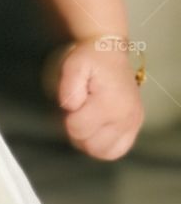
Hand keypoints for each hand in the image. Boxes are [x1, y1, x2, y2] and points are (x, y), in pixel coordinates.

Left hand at [49, 37, 144, 160]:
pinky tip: (96, 130)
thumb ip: (68, 88)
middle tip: (76, 113)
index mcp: (109, 104)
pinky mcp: (136, 124)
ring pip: (104, 152)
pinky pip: (118, 149)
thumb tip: (70, 109)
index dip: (67, 119)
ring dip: (90, 142)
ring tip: (85, 122)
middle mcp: (125, 117)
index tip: (71, 104)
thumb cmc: (90, 58)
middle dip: (78, 132)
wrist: (109, 50)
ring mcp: (133, 123)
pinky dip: (104, 145)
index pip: (78, 129)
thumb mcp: (73, 65)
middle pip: (91, 145)